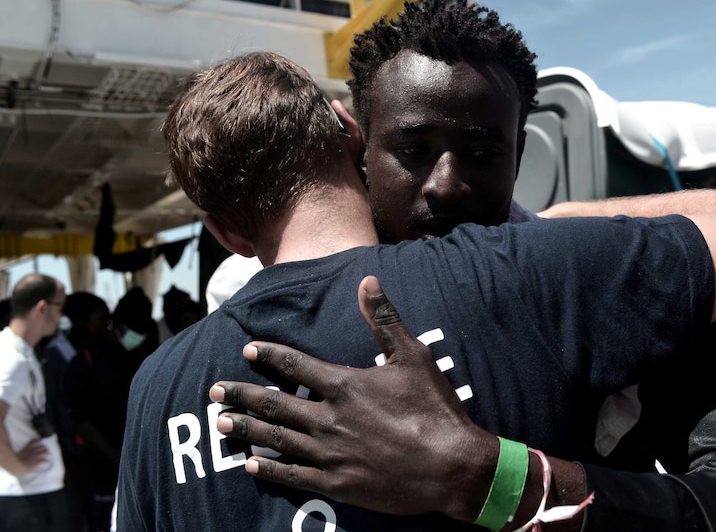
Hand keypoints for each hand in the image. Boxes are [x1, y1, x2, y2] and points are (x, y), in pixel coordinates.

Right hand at [16, 438, 48, 474]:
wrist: (19, 466)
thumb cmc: (14, 462)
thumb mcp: (14, 457)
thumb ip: (16, 455)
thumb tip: (13, 456)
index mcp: (26, 449)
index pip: (33, 442)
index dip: (37, 440)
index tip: (40, 439)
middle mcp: (32, 451)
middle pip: (41, 447)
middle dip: (44, 448)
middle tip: (45, 449)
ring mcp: (36, 456)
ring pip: (44, 452)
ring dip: (46, 453)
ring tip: (48, 454)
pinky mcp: (38, 461)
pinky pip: (44, 460)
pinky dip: (46, 461)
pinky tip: (47, 462)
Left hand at [210, 276, 496, 521]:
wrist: (452, 466)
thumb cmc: (434, 408)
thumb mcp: (413, 356)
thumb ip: (384, 319)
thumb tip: (367, 280)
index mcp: (344, 385)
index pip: (295, 366)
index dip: (269, 356)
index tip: (248, 349)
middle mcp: (329, 419)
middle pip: (276, 404)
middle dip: (242, 395)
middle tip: (214, 391)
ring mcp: (330, 454)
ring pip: (277, 439)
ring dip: (247, 429)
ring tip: (222, 422)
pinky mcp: (337, 484)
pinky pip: (293, 476)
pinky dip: (269, 469)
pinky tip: (250, 464)